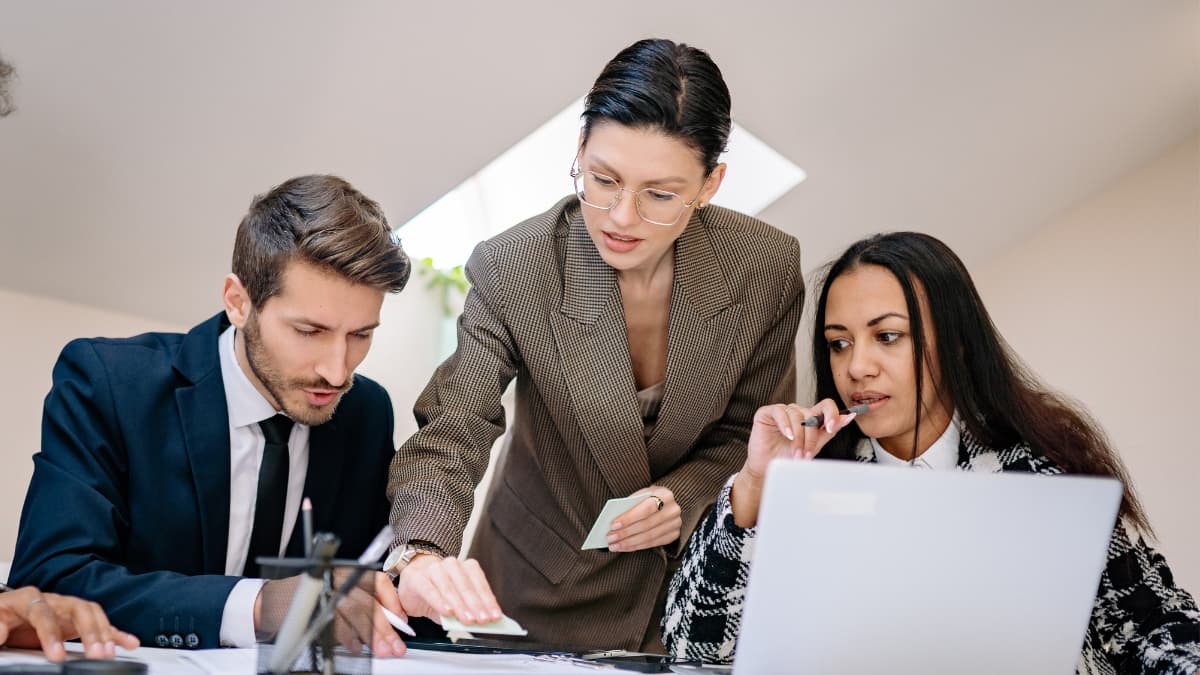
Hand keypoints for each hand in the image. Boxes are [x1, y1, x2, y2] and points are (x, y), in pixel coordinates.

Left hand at [0, 587, 138, 661]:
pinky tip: (128, 643)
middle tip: (95, 653)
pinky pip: (100, 625)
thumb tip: (2, 631)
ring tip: (108, 653)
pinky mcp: (75, 622)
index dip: (51, 633)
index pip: (43, 612)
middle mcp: (52, 600)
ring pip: (92, 615)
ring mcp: (66, 610)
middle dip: (89, 632)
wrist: (1, 618)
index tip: (56, 656)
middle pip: (77, 609)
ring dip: (103, 634)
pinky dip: (115, 634)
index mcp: (26, 598)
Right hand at [255, 570, 406, 657]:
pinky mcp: (311, 606)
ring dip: (371, 635)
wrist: (268, 602)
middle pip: (368, 602)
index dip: (393, 601)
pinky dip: (348, 639)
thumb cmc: (306, 600)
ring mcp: (324, 590)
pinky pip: (335, 624)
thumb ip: (362, 606)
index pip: (377, 582)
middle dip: (385, 626)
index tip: (403, 620)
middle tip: (395, 645)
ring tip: (381, 650)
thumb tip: (389, 625)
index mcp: (346, 572)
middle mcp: (336, 577)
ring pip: (355, 613)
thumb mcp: (338, 596)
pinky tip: (356, 649)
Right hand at [395, 555, 501, 625]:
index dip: (488, 600)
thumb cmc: (437, 592)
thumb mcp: (455, 602)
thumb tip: (481, 621)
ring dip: (460, 605)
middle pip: (466, 586)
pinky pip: (430, 590)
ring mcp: (433, 569)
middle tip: (483, 620)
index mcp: (465, 567)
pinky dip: (440, 602)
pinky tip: (447, 612)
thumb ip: (467, 609)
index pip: (479, 583)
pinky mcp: (418, 578)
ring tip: (468, 619)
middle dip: (476, 605)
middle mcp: (451, 565)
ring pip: (450, 588)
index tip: (495, 616)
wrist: (412, 580)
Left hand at [607, 486, 682, 552]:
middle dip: (626, 533)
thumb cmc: (649, 498)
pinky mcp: (673, 535)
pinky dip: (636, 546)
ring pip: (649, 537)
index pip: (646, 508)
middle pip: (646, 525)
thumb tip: (614, 521)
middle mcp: (673, 510)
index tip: (613, 525)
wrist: (666, 502)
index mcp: (665, 495)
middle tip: (610, 538)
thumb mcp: (641, 495)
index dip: (629, 518)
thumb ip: (630, 505)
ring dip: (629, 543)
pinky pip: (653, 544)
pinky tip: (624, 547)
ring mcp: (675, 524)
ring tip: (614, 545)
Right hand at [731, 400, 856, 526]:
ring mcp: (783, 410)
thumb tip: (848, 417)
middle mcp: (797, 412)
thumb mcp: (813, 446)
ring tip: (796, 453)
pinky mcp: (767, 412)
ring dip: (798, 438)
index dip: (832, 413)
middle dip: (811, 438)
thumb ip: (829, 431)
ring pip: (797, 416)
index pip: (826, 406)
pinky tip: (787, 436)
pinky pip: (780, 412)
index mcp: (810, 417)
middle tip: (807, 454)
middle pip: (811, 415)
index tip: (832, 427)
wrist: (768, 467)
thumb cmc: (787, 456)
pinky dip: (785, 425)